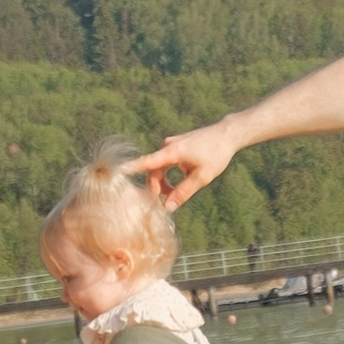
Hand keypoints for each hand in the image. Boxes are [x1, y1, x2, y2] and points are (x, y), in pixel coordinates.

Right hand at [124, 122, 241, 208]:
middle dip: (158, 188)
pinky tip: (181, 182)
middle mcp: (168, 146)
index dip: (131, 168)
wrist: (228, 135)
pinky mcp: (176, 146)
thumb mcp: (201, 177)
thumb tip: (168, 208)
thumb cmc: (216, 155)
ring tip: (176, 195)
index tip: (116, 172)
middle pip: (154, 171)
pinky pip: (166, 163)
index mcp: (172, 152)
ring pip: (160, 168)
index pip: (146, 162)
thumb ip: (183, 193)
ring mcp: (172, 145)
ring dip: (165, 183)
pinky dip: (170, 175)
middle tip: (168, 204)